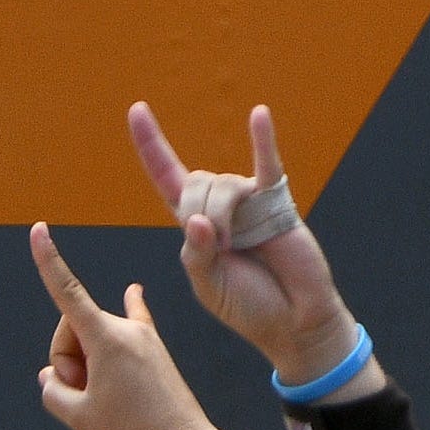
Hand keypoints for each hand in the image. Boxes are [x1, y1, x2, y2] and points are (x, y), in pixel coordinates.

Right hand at [26, 221, 223, 429]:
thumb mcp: (78, 416)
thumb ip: (53, 391)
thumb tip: (51, 377)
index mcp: (105, 337)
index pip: (67, 292)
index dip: (48, 261)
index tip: (38, 230)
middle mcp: (125, 327)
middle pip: (72, 332)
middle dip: (66, 360)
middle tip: (81, 396)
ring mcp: (141, 335)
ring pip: (93, 340)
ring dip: (87, 365)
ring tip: (105, 400)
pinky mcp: (152, 347)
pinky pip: (136, 318)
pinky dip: (132, 306)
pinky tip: (134, 289)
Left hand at [127, 100, 354, 380]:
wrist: (292, 320)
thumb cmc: (249, 306)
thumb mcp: (208, 286)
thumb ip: (196, 255)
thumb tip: (197, 218)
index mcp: (196, 227)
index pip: (167, 179)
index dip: (152, 146)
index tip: (137, 109)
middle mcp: (221, 207)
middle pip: (192, 183)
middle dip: (195, 213)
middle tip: (218, 247)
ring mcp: (249, 201)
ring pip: (222, 185)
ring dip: (222, 215)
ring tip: (238, 246)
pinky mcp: (277, 200)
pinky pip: (268, 164)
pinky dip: (263, 139)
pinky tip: (259, 115)